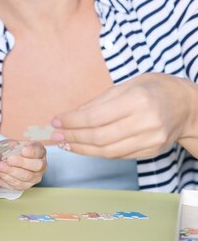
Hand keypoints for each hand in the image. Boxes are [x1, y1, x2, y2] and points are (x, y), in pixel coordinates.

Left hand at [0, 142, 46, 189]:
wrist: (8, 161)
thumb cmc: (14, 150)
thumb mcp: (14, 144)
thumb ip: (13, 145)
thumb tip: (12, 146)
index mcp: (40, 152)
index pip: (40, 152)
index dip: (32, 152)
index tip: (23, 150)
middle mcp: (40, 166)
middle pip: (36, 166)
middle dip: (21, 163)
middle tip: (9, 160)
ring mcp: (34, 178)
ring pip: (26, 177)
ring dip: (11, 171)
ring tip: (0, 166)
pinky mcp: (25, 185)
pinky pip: (17, 184)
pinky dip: (6, 177)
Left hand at [51, 73, 197, 158]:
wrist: (187, 106)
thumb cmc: (155, 89)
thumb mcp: (128, 84)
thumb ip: (100, 101)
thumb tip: (72, 115)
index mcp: (137, 100)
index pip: (96, 117)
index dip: (72, 122)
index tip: (56, 121)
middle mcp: (145, 123)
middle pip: (100, 137)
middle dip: (74, 138)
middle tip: (56, 136)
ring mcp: (150, 141)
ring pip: (108, 152)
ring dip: (83, 149)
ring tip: (66, 144)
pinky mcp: (151, 152)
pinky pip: (119, 155)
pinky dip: (98, 153)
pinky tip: (85, 148)